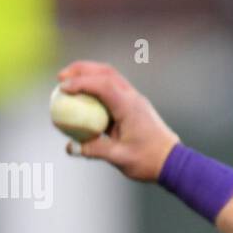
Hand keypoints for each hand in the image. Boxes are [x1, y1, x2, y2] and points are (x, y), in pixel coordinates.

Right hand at [55, 61, 179, 181]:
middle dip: (81, 70)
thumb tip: (70, 147)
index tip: (62, 88)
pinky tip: (83, 97)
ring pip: (110, 77)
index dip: (80, 83)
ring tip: (68, 83)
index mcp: (129, 107)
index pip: (102, 85)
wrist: (172, 161)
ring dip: (89, 75)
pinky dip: (96, 87)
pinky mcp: (134, 106)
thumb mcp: (119, 157)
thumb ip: (94, 150)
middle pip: (105, 72)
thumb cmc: (148, 160)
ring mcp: (135, 100)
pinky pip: (113, 89)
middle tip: (60, 78)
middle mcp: (133, 98)